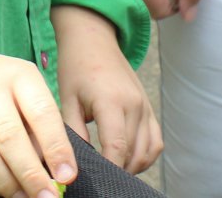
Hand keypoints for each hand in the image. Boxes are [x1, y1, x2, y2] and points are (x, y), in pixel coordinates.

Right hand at [0, 44, 76, 197]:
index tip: (67, 175)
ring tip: (24, 197)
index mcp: (17, 75)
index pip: (41, 112)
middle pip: (8, 136)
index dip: (56, 147)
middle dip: (30, 174)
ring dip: (6, 182)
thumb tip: (53, 167)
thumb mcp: (23, 87)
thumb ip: (38, 121)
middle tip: (46, 197)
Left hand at [52, 5, 161, 174]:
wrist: (93, 39)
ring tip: (111, 171)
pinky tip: (127, 160)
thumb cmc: (75, 67)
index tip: (98, 182)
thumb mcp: (66, 99)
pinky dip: (145, 156)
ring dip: (133, 167)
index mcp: (111, 101)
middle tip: (99, 179)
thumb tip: (75, 162)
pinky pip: (155, 141)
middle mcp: (134, 105)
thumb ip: (73, 132)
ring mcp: (145, 106)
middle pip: (134, 153)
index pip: (117, 146)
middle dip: (118, 171)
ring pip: (148, 151)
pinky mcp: (148, 107)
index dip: (110, 169)